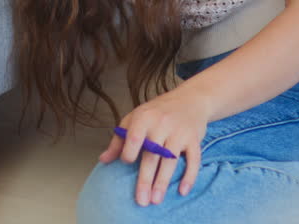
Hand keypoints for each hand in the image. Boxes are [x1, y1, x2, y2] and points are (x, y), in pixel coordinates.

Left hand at [99, 86, 212, 205]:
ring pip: (170, 161)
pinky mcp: (194, 139)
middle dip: (145, 180)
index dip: (128, 154)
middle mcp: (162, 124)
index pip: (133, 139)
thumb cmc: (158, 110)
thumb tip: (104, 160)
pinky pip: (193, 160)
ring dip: (163, 182)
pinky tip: (182, 190)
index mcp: (144, 117)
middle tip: (141, 200)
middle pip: (152, 156)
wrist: (190, 99)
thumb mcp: (135, 118)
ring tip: (156, 199)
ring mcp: (179, 132)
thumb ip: (119, 139)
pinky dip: (189, 176)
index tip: (127, 163)